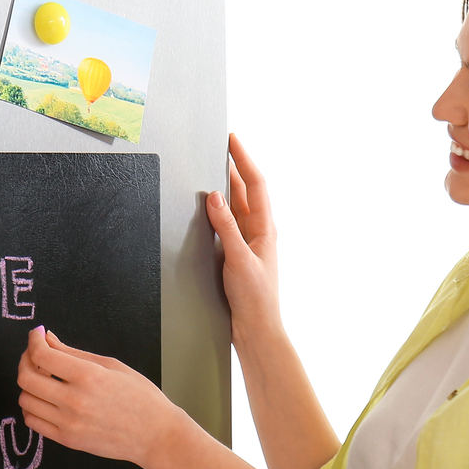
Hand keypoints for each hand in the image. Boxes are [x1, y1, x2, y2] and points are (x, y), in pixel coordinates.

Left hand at [16, 327, 187, 467]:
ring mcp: (68, 423)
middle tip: (35, 354)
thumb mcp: (112, 366)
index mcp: (88, 376)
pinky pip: (33, 421)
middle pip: (26, 377)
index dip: (33, 341)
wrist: (155, 435)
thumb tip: (48, 339)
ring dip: (28, 385)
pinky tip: (45, 399)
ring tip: (43, 378)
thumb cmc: (141, 398)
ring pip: (25, 400)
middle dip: (26, 360)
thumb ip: (74, 353)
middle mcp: (74, 401)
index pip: (42, 355)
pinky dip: (32, 407)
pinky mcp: (67, 440)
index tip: (36, 335)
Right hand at [208, 134, 282, 344]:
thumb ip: (227, 228)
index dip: (243, 159)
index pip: (255, 184)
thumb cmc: (255, 299)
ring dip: (224, 187)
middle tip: (217, 146)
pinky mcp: (235, 253)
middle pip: (245, 190)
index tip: (232, 139)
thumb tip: (213, 198)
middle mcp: (258, 231)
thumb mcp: (239, 260)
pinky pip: (226, 223)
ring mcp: (247, 242)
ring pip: (235, 205)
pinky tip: (204, 206)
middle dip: (232, 167)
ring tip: (209, 167)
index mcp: (265, 228)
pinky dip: (216, 209)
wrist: (256, 330)